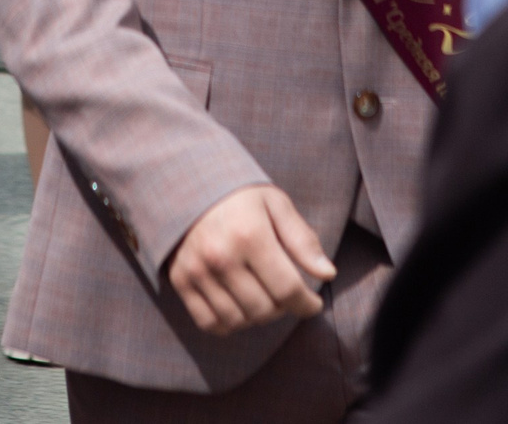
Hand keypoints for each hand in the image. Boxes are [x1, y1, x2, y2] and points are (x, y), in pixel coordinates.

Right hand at [166, 185, 335, 335]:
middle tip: (285, 294)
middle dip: (283, 309)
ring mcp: (197, 271)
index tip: (314, 303)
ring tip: (263, 298)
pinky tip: (239, 307)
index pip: (287, 289)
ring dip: (257, 317)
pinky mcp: (180, 281)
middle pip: (264, 309)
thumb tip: (327, 274)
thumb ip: (303, 240)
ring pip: (238, 320)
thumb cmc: (240, 196)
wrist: (187, 185)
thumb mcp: (276, 205)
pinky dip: (229, 323)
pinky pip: (209, 322)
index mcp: (250, 235)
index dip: (307, 304)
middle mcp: (221, 256)